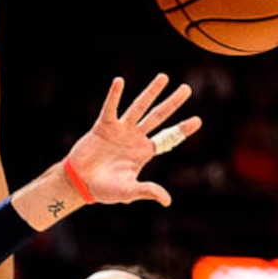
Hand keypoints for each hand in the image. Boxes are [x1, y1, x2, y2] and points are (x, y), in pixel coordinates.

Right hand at [66, 75, 202, 207]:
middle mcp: (134, 137)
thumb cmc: (104, 190)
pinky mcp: (103, 126)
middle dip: (172, 103)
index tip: (197, 121)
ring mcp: (120, 130)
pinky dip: (114, 95)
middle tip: (187, 89)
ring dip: (151, 92)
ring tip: (164, 78)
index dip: (182, 130)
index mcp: (143, 152)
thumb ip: (147, 191)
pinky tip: (119, 82)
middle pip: (158, 117)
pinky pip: (110, 108)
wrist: (80, 183)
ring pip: (139, 107)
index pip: (167, 139)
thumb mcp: (128, 192)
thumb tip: (167, 201)